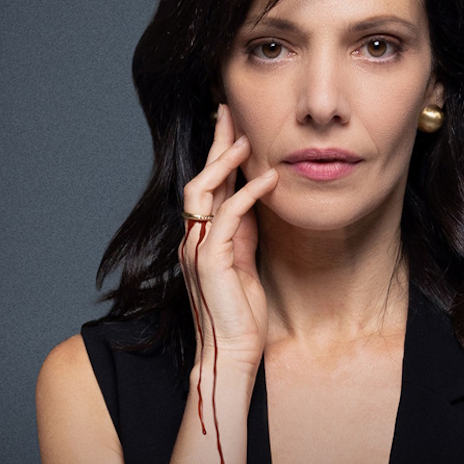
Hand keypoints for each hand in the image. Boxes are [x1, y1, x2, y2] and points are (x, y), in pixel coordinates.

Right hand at [181, 104, 277, 373]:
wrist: (233, 351)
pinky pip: (228, 216)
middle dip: (214, 144)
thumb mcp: (245, 258)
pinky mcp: (211, 261)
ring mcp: (198, 248)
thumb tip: (253, 197)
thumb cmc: (241, 311)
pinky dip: (248, 193)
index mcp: (201, 237)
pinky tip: (270, 179)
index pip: (206, 184)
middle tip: (228, 112)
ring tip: (247, 140)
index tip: (230, 124)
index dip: (216, 153)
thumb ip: (243, 229)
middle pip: (199, 178)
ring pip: (202, 191)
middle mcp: (193, 238)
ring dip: (225, 162)